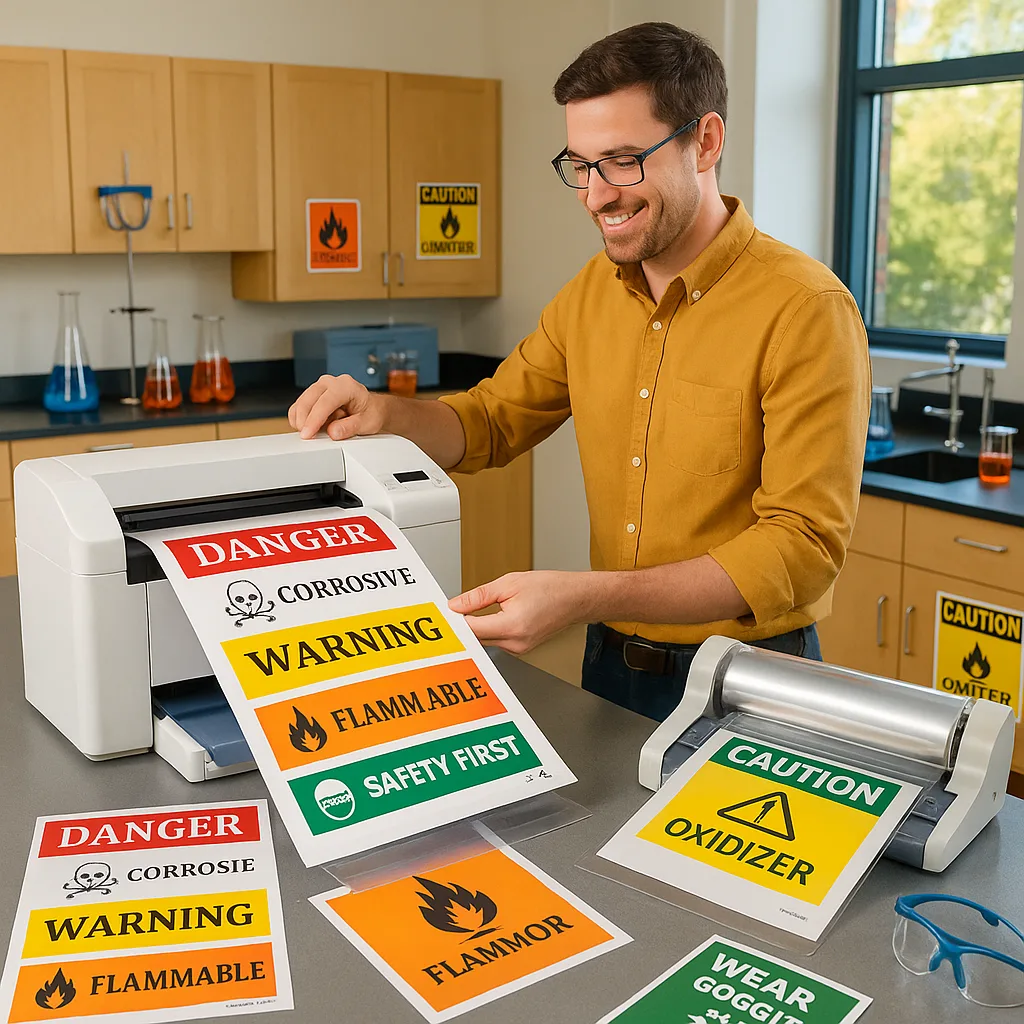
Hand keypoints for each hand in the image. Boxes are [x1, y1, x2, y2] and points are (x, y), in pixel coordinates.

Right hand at [288, 374, 387, 440]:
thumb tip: (333, 432)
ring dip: (304, 421)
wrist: (370, 408)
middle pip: (308, 401)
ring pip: (301, 404)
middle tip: (308, 438)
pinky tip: (313, 427)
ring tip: (321, 430)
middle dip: (304, 421)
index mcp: (346, 386)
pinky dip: (300, 419)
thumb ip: (350, 427)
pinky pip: (298, 407)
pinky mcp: (311, 395)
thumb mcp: (367, 423)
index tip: (308, 434)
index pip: (325, 402)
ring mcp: (319, 387)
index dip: (314, 419)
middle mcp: (330, 383)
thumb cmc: (370, 412)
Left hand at [448, 571, 590, 653]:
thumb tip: (456, 605)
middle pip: (477, 638)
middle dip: (463, 625)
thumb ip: (479, 596)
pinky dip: (489, 630)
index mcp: (512, 625)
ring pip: (486, 640)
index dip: (455, 621)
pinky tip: (490, 618)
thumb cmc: (550, 588)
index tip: (445, 613)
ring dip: (476, 628)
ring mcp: (519, 649)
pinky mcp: (521, 648)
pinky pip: (497, 641)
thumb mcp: (509, 583)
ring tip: (471, 612)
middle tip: (453, 611)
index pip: (472, 629)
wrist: (575, 598)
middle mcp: (516, 643)